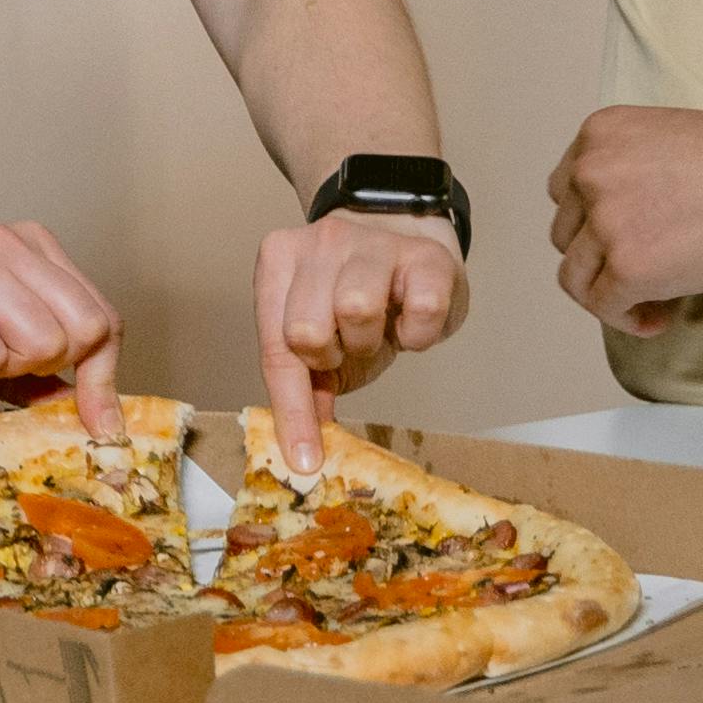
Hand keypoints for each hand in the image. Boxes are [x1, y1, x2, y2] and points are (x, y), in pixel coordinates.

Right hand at [0, 222, 121, 428]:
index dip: (98, 376)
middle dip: (41, 368)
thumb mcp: (7, 365)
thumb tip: (109, 422)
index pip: (104, 319)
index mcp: (33, 246)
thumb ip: (56, 377)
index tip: (89, 417)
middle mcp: (4, 241)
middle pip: (79, 332)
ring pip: (38, 343)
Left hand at [252, 200, 467, 468]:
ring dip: (370, 340)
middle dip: (331, 355)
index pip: (276, 347)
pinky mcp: (425, 254)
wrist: (409, 245)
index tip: (304, 460)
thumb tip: (301, 451)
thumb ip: (302, 380)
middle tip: (348, 346)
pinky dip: (418, 333)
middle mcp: (319, 242)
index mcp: (278, 262)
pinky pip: (421, 309)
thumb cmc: (356, 299)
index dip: (291, 410)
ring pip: (356, 309)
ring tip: (377, 329)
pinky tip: (410, 321)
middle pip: (307, 329)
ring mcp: (372, 242)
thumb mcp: (321, 338)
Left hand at [544, 106, 702, 332]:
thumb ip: (632, 172)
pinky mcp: (627, 267)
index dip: (593, 222)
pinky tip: (657, 318)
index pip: (566, 189)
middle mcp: (590, 172)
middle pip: (566, 232)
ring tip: (651, 300)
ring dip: (609, 292)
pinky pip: (604, 306)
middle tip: (644, 272)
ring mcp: (605, 221)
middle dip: (599, 257)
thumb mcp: (671, 142)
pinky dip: (626, 319)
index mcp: (599, 133)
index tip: (626, 240)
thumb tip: (620, 225)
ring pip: (576, 275)